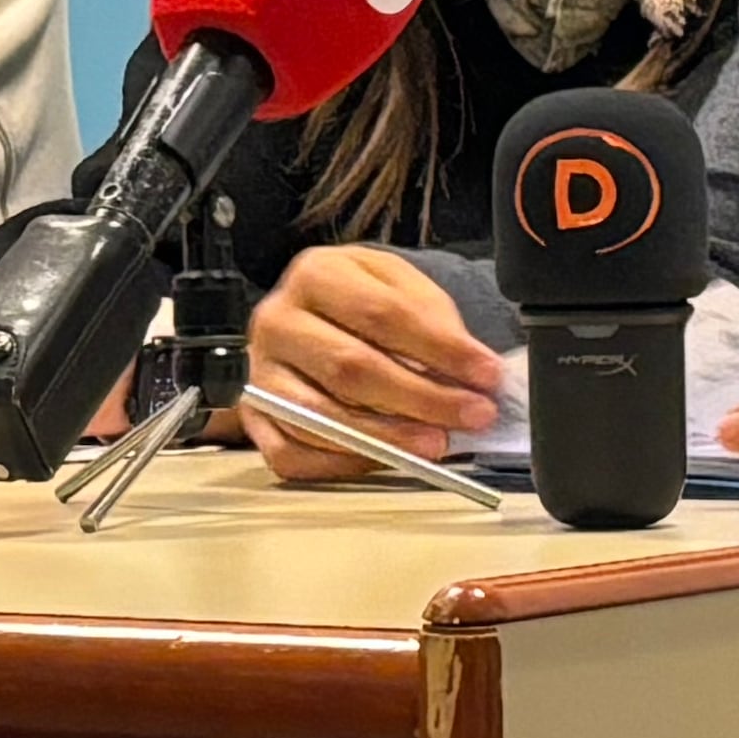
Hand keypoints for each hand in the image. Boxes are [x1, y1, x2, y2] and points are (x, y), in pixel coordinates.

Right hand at [240, 247, 507, 483]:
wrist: (319, 314)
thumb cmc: (364, 303)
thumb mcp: (402, 286)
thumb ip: (434, 322)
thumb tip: (469, 373)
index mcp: (315, 274)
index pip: (381, 314)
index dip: (440, 348)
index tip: (485, 375)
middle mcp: (276, 320)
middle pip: (350, 367)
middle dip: (420, 397)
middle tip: (471, 415)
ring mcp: (260, 373)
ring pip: (319, 416)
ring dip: (386, 437)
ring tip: (436, 442)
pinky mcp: (253, 418)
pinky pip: (291, 453)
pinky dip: (342, 463)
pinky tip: (386, 458)